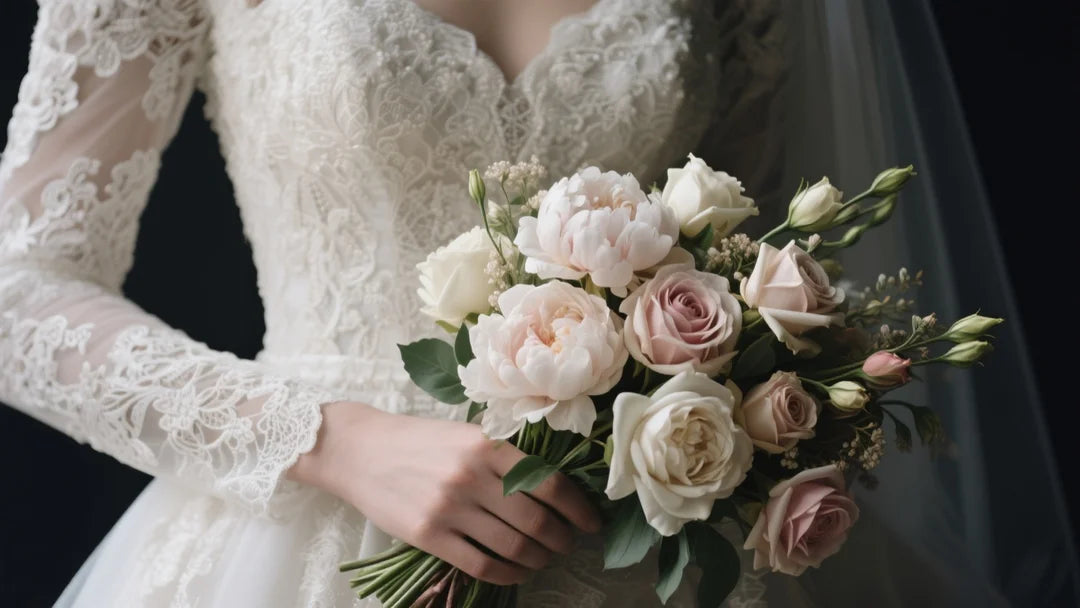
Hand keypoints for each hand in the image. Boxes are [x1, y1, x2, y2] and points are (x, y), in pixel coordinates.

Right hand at [289, 401, 602, 584]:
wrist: (360, 449)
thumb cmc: (419, 440)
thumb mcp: (467, 433)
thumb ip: (505, 456)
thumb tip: (553, 486)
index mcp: (487, 445)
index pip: (549, 484)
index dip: (578, 508)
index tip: (591, 522)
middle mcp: (471, 476)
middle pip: (537, 520)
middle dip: (562, 539)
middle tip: (569, 544)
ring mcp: (449, 508)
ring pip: (513, 546)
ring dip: (539, 558)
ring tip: (545, 558)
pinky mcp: (429, 535)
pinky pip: (482, 564)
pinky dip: (508, 573)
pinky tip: (518, 571)